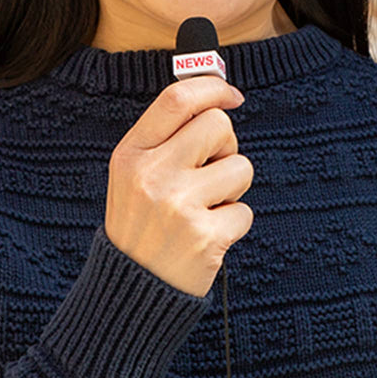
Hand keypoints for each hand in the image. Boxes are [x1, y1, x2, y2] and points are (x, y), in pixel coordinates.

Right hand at [105, 75, 253, 296]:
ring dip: (233, 187)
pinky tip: (208, 234)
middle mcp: (153, 175)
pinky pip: (245, 210)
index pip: (177, 99)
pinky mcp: (206, 236)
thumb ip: (166, 136)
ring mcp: (179, 205)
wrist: (133, 290)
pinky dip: (233, 223)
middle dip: (226, 145)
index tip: (231, 94)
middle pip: (218, 125)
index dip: (212, 87)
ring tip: (205, 207)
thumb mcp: (133, 174)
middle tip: (210, 171)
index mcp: (131, 154)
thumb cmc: (141, 224)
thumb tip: (216, 97)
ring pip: (241, 166)